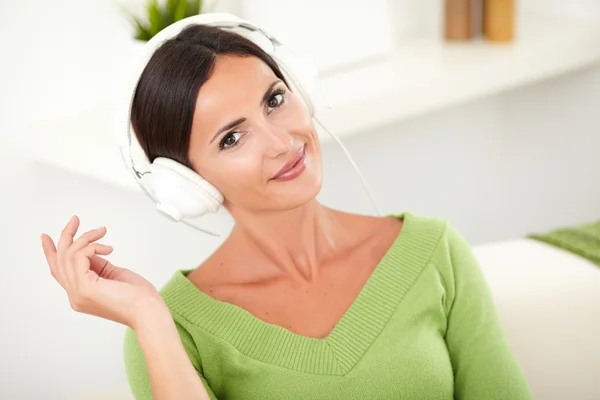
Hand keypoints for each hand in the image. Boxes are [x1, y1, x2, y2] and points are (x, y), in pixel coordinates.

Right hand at [41, 215, 166, 328]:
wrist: (149, 312)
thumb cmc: (139, 298)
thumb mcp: (114, 276)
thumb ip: (99, 265)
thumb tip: (90, 251)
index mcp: (82, 294)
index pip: (59, 272)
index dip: (51, 253)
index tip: (47, 237)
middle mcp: (75, 296)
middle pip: (59, 261)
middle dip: (66, 237)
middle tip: (75, 220)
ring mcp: (78, 293)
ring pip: (69, 256)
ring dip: (86, 238)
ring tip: (102, 232)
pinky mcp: (85, 288)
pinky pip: (80, 256)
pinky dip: (93, 246)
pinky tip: (108, 248)